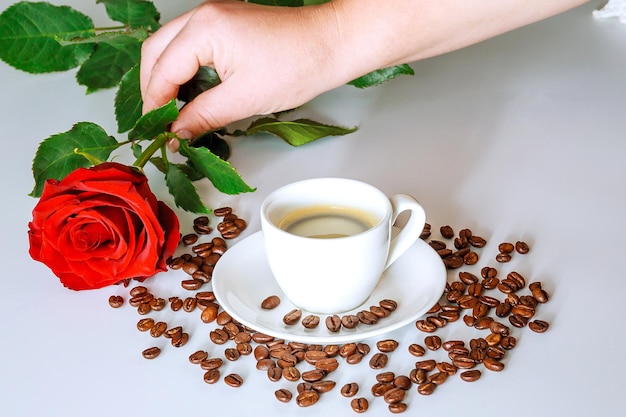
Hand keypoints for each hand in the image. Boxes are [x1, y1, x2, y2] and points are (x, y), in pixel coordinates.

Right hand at [140, 0, 345, 144]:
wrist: (331, 45)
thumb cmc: (297, 65)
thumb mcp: (243, 100)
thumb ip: (202, 116)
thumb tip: (176, 133)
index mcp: (204, 29)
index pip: (162, 70)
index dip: (155, 104)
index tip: (155, 131)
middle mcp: (203, 15)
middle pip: (156, 52)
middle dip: (153, 89)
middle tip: (159, 122)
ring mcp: (214, 16)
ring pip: (171, 47)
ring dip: (167, 79)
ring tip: (174, 112)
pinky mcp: (226, 24)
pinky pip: (191, 45)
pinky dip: (185, 69)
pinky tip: (192, 93)